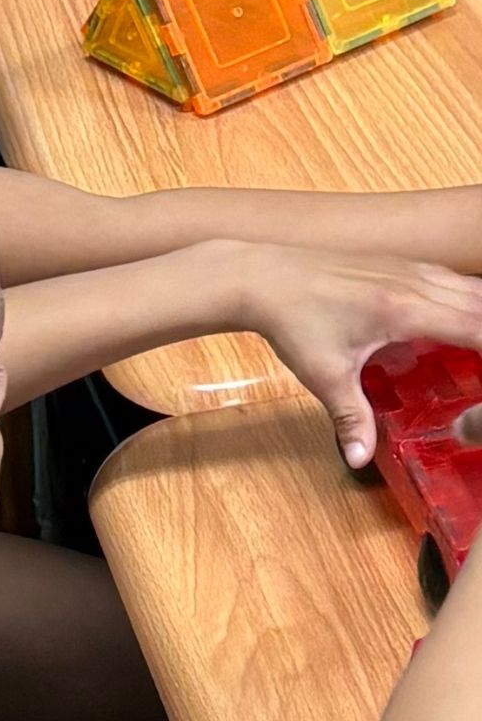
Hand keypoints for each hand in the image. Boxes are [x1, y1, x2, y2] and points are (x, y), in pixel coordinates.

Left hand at [229, 242, 481, 467]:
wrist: (260, 276)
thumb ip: (350, 417)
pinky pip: (444, 276)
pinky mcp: (392, 261)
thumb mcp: (324, 374)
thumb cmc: (292, 321)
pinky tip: (455, 315)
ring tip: (476, 345)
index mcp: (404, 309)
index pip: (475, 326)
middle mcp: (412, 281)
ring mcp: (403, 266)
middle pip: (479, 302)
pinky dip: (461, 295)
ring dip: (479, 312)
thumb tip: (360, 458)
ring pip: (465, 284)